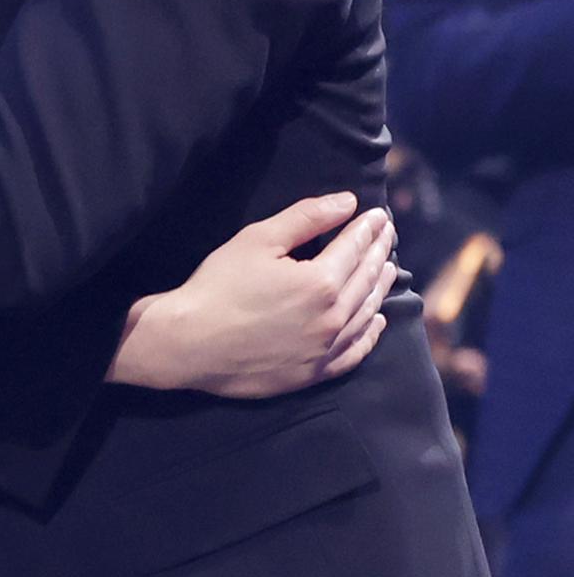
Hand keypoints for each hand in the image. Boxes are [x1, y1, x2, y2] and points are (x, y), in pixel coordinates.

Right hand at [110, 194, 395, 397]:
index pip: (355, 248)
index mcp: (321, 283)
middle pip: (366, 279)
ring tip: (388, 269)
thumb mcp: (258, 239)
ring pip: (366, 315)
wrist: (189, 343)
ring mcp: (325, 351)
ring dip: (380, 289)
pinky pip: (354, 354)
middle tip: (387, 235)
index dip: (368, 228)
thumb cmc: (219, 286)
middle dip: (379, 252)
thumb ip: (306, 218)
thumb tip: (347, 202)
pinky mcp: (313, 374)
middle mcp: (333, 319)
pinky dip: (370, 334)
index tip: (379, 216)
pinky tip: (376, 321)